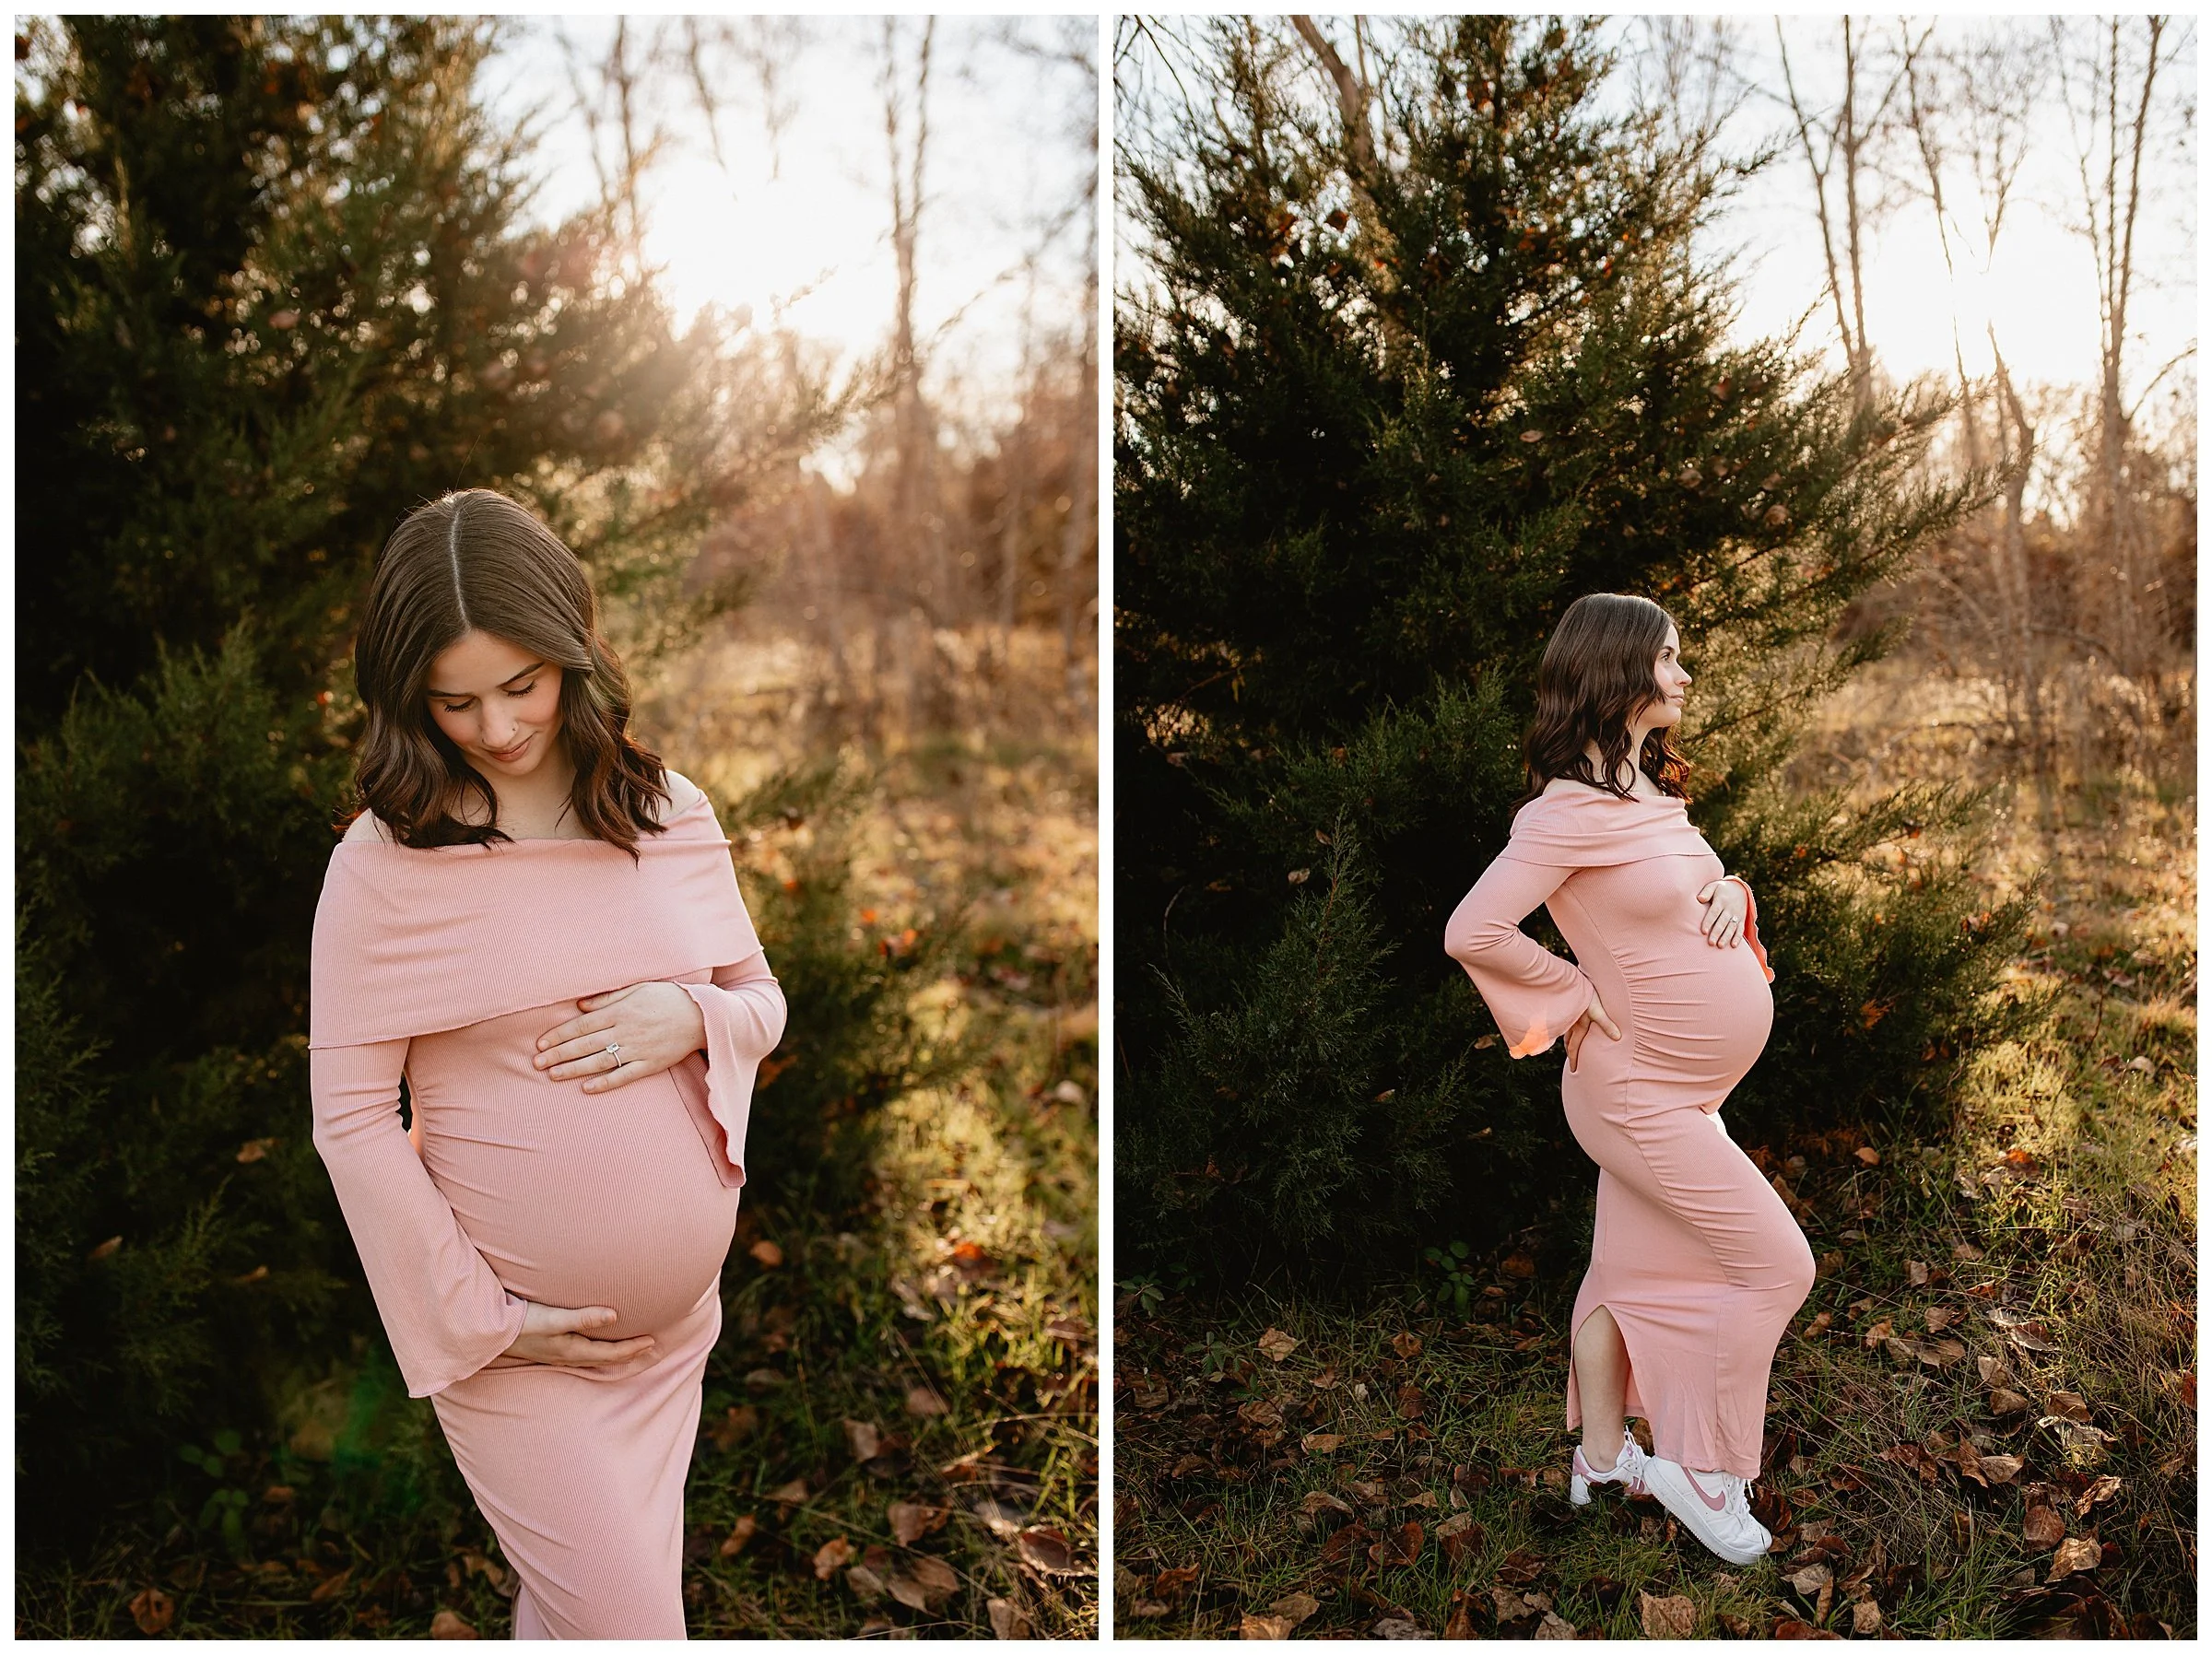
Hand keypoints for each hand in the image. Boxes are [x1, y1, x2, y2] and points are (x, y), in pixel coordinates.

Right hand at [503, 1300, 657, 1366]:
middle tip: (651, 1348)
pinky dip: (599, 1351)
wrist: (491, 1332)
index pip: (611, 1353)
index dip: (633, 1348)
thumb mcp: (554, 1319)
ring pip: (595, 1357)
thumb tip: (615, 1315)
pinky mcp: (551, 1348)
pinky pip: (584, 1354)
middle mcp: (568, 1355)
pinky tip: (597, 1345)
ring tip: (632, 1349)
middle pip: (607, 1359)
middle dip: (630, 1354)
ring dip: (616, 1354)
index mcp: (572, 1350)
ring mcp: (559, 1354)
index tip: (653, 1341)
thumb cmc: (522, 1323)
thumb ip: (583, 1317)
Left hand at [534, 981, 707, 1093]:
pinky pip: (623, 1076)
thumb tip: (580, 1005)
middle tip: (537, 1063)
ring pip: (599, 1061)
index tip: (541, 1044)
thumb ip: (608, 998)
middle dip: (558, 1054)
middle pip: (585, 1044)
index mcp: (620, 1011)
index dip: (559, 1035)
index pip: (581, 1025)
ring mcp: (637, 1049)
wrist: (702, 1015)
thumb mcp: (638, 988)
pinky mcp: (650, 1064)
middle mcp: (625, 1031)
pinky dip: (605, 1083)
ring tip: (553, 1075)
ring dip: (574, 1069)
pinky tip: (587, 1088)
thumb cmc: (668, 997)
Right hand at [1565, 986, 1621, 1072]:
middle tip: (1572, 1061)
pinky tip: (1569, 1024)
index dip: (1574, 1059)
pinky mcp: (1566, 1006)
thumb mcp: (1598, 1010)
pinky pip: (1564, 1022)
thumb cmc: (1586, 994)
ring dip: (1567, 1040)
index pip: (1574, 1047)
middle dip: (1570, 1052)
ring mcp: (1566, 1014)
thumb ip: (1607, 1024)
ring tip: (1570, 1045)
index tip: (1573, 1070)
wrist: (1569, 979)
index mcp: (1578, 1026)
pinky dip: (1565, 1028)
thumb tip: (1617, 1038)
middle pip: (1568, 1041)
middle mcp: (1570, 1023)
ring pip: (1565, 1031)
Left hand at [1696, 878, 1747, 947]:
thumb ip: (1706, 892)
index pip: (1714, 912)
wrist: (1740, 889)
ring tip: (1720, 946)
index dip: (1708, 922)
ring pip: (1731, 927)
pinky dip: (1738, 938)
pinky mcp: (1741, 919)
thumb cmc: (1720, 889)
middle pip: (1722, 922)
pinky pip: (1740, 929)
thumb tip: (1699, 899)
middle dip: (1717, 933)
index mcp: (1721, 901)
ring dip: (1726, 937)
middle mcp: (1730, 909)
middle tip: (1711, 943)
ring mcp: (1737, 915)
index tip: (1703, 931)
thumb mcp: (1714, 886)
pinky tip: (1733, 946)